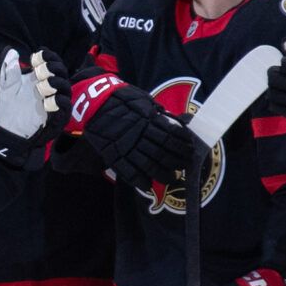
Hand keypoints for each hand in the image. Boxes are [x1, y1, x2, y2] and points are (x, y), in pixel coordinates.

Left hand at [0, 48, 64, 169]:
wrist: (3, 130)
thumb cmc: (4, 108)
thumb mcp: (2, 86)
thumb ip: (6, 69)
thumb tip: (11, 51)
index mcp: (38, 78)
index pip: (51, 62)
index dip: (48, 56)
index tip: (37, 56)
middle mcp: (48, 88)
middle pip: (61, 72)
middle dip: (54, 67)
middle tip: (40, 69)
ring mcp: (53, 102)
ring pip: (65, 88)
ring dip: (57, 82)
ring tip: (45, 83)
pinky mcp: (56, 117)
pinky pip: (64, 107)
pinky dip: (59, 101)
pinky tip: (48, 100)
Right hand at [70, 75, 188, 186]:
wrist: (95, 103)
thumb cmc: (122, 100)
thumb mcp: (144, 101)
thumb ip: (161, 114)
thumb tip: (184, 122)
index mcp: (147, 120)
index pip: (171, 136)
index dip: (183, 145)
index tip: (191, 149)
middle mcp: (139, 135)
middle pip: (163, 153)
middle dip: (177, 162)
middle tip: (186, 166)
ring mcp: (126, 147)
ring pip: (149, 165)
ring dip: (163, 174)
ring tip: (173, 178)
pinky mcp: (114, 155)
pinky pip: (128, 171)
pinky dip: (140, 180)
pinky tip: (149, 185)